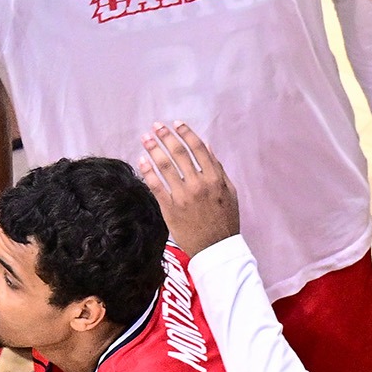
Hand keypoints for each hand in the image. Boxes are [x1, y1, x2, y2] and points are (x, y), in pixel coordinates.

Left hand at [136, 122, 240, 258]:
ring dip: (154, 149)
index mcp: (215, 179)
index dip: (186, 133)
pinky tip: (142, 160)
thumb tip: (207, 146)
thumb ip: (218, 168)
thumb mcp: (230, 191)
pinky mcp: (170, 209)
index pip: (198, 149)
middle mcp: (198, 185)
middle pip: (178, 154)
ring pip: (165, 167)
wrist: (216, 248)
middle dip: (165, 136)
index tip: (176, 124)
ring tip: (145, 138)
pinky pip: (156, 186)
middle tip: (155, 126)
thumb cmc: (225, 219)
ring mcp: (183, 197)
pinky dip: (148, 171)